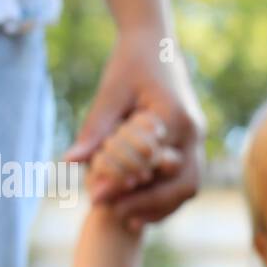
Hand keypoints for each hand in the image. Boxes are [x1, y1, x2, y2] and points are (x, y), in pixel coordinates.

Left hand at [63, 29, 205, 225]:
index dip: (128, 186)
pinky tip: (137, 211)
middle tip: (114, 215)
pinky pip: (184, 182)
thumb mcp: (109, 94)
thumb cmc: (130, 65)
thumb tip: (70, 163)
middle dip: (150, 205)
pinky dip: (164, 200)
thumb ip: (95, 130)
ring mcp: (197, 141)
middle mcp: (194, 133)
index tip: (96, 198)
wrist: (156, 44)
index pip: (155, 163)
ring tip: (126, 221)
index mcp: (175, 117)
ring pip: (187, 188)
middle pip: (183, 185)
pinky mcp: (191, 146)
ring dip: (159, 208)